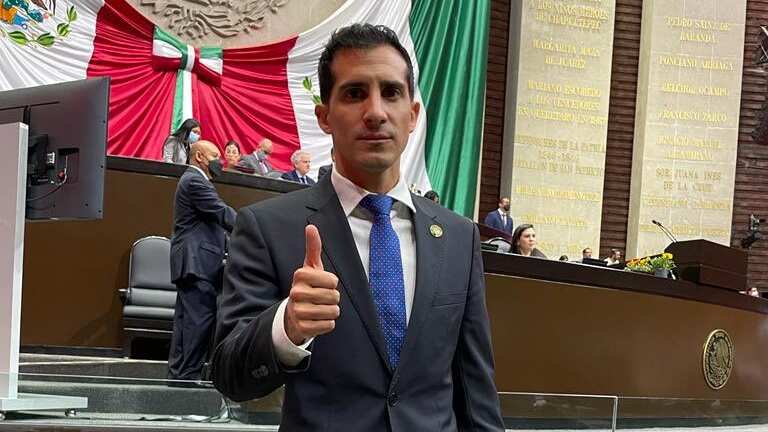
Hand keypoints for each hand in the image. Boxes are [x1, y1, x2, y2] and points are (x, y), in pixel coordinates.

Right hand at [285, 225, 339, 344]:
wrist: (293, 314)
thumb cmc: (307, 287)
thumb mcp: (310, 267)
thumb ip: (313, 248)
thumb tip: (311, 226)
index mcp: (300, 275)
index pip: (333, 280)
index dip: (332, 283)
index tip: (321, 284)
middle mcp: (296, 293)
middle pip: (334, 296)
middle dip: (333, 298)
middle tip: (321, 298)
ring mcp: (297, 311)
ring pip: (333, 312)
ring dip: (331, 312)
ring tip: (320, 309)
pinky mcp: (302, 328)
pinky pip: (329, 326)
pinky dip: (327, 324)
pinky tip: (317, 320)